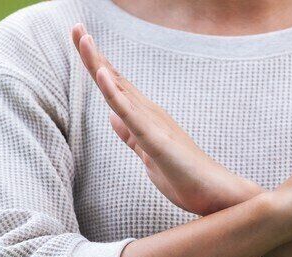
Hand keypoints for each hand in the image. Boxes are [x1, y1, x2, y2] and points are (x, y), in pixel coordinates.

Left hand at [71, 24, 260, 215]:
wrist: (216, 194)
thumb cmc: (186, 177)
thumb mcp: (148, 155)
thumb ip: (130, 135)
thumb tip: (112, 116)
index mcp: (144, 117)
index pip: (115, 85)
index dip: (96, 63)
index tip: (79, 39)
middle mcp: (148, 113)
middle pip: (113, 79)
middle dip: (92, 54)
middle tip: (75, 27)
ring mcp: (152, 124)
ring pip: (118, 90)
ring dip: (99, 64)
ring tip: (84, 38)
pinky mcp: (155, 140)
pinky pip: (130, 115)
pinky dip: (114, 94)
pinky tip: (102, 74)